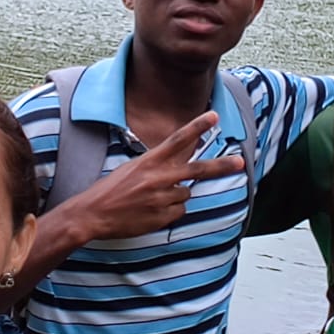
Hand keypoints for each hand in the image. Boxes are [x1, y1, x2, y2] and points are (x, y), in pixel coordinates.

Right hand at [72, 112, 244, 241]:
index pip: (178, 139)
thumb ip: (158, 166)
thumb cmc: (110, 190)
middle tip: (240, 162)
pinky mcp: (162, 217)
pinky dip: (169, 212)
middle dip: (222, 165)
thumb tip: (182, 171)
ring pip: (184, 195)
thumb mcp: (133, 168)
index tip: (214, 116)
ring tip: (150, 200)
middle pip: (198, 169)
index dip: (197, 126)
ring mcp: (162, 198)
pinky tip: (150, 211)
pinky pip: (178, 212)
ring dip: (174, 197)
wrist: (92, 213)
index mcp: (150, 161)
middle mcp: (159, 178)